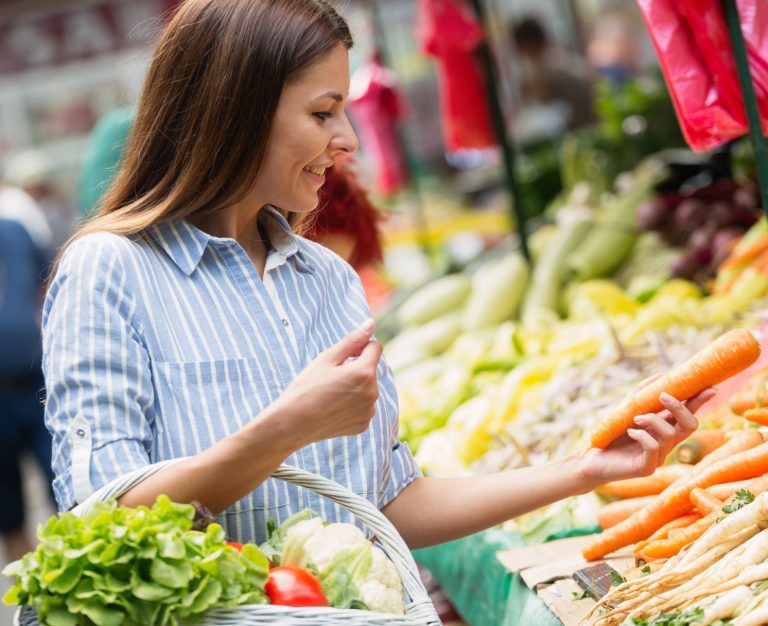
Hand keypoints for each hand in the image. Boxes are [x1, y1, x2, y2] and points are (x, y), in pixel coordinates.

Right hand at [266, 318, 382, 448]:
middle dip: (356, 368)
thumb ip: (353, 340)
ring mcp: (368, 411)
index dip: (359, 348)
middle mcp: (372, 393)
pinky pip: (362, 406)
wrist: (292, 423)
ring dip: (355, 386)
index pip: (375, 347)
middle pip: (370, 369)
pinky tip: (333, 407)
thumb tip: (371, 324)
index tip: (343, 356)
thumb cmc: (306, 387)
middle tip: (330, 377)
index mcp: (364, 372)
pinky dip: (352, 404)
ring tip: (330, 393)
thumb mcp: (327, 358)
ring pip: (367, 388)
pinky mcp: (363, 424)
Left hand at [579, 382, 716, 486]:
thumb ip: (643, 393)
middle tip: (663, 396)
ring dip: (653, 420)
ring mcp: (658, 457)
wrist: (593, 457)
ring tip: (635, 418)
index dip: (701, 402)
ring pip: (671, 434)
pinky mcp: (646, 468)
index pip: (689, 414)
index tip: (711, 387)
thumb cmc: (611, 433)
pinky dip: (642, 435)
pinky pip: (653, 448)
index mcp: (666, 428)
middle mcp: (666, 443)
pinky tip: (629, 431)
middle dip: (680, 407)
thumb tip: (662, 374)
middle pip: (690, 425)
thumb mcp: (627, 408)